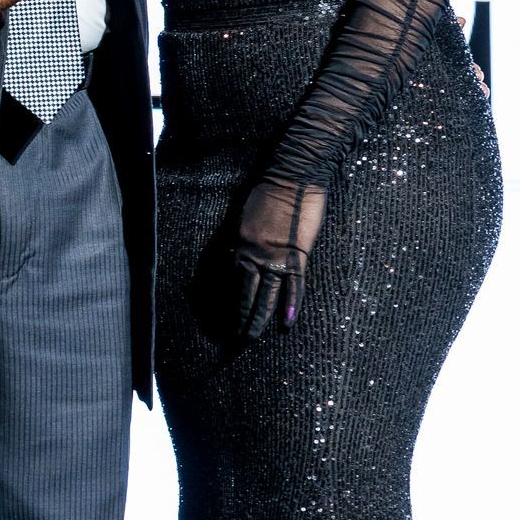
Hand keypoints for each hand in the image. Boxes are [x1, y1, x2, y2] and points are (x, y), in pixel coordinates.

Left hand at [233, 177, 326, 341]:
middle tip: (232, 343)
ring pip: (265, 296)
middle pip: (243, 294)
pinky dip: (291, 305)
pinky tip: (286, 324)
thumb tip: (236, 262)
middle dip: (238, 320)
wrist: (292, 176)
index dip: (227, 305)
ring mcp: (275, 257)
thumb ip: (240, 242)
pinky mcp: (297, 255)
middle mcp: (253, 255)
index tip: (222, 322)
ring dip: (259, 320)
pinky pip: (294, 286)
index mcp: (238, 246)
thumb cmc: (268, 193)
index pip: (229, 283)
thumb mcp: (244, 219)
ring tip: (252, 340)